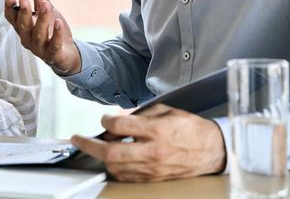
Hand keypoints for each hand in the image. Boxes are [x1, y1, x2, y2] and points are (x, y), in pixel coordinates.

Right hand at [4, 0, 80, 74]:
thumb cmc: (51, 29)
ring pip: (38, 35)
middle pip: (23, 26)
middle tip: (25, 0)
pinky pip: (53, 46)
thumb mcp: (45, 7)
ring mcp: (40, 48)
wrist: (66, 53)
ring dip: (41, 20)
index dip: (9, 9)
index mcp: (23, 26)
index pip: (12, 18)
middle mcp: (28, 38)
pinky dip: (56, 35)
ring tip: (46, 5)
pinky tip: (59, 23)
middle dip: (23, 14)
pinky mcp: (53, 55)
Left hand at [71, 104, 225, 181]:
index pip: (119, 126)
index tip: (104, 119)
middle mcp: (153, 151)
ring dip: (100, 157)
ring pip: (115, 167)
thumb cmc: (188, 127)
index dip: (106, 120)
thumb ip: (138, 115)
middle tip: (77, 139)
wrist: (212, 150)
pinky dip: (114, 167)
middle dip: (89, 145)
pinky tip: (111, 158)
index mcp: (157, 130)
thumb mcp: (164, 111)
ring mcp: (153, 168)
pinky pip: (126, 176)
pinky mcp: (154, 178)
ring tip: (95, 146)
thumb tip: (115, 120)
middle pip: (111, 152)